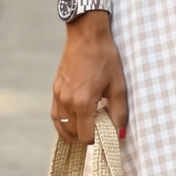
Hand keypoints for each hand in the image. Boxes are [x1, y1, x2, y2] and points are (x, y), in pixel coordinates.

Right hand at [51, 15, 127, 144]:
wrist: (87, 35)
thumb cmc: (105, 58)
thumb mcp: (118, 85)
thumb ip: (119, 112)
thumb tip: (120, 133)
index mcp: (83, 103)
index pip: (86, 136)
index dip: (98, 139)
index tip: (107, 133)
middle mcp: (67, 102)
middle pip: (72, 134)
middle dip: (85, 136)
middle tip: (99, 130)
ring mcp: (58, 96)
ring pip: (61, 126)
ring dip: (72, 132)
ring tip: (85, 130)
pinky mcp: (55, 89)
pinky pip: (55, 115)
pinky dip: (62, 123)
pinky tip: (73, 121)